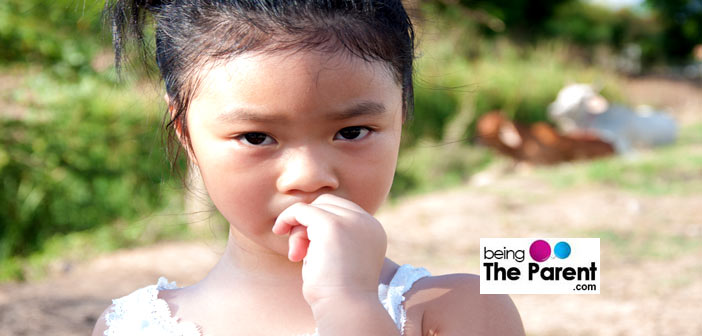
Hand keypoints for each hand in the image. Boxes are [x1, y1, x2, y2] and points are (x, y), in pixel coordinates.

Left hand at [272, 194, 386, 306]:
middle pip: (330, 204)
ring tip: (297, 255)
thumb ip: (330, 240)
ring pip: (316, 206)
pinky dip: (288, 218)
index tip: (309, 251)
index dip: (320, 226)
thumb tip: (303, 223)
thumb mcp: (339, 260)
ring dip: (300, 228)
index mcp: (373, 231)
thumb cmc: (338, 294)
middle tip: (300, 253)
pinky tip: (279, 231)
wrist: (347, 308)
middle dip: (310, 224)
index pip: (343, 212)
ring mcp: (351, 221)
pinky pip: (302, 210)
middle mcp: (366, 222)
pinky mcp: (331, 224)